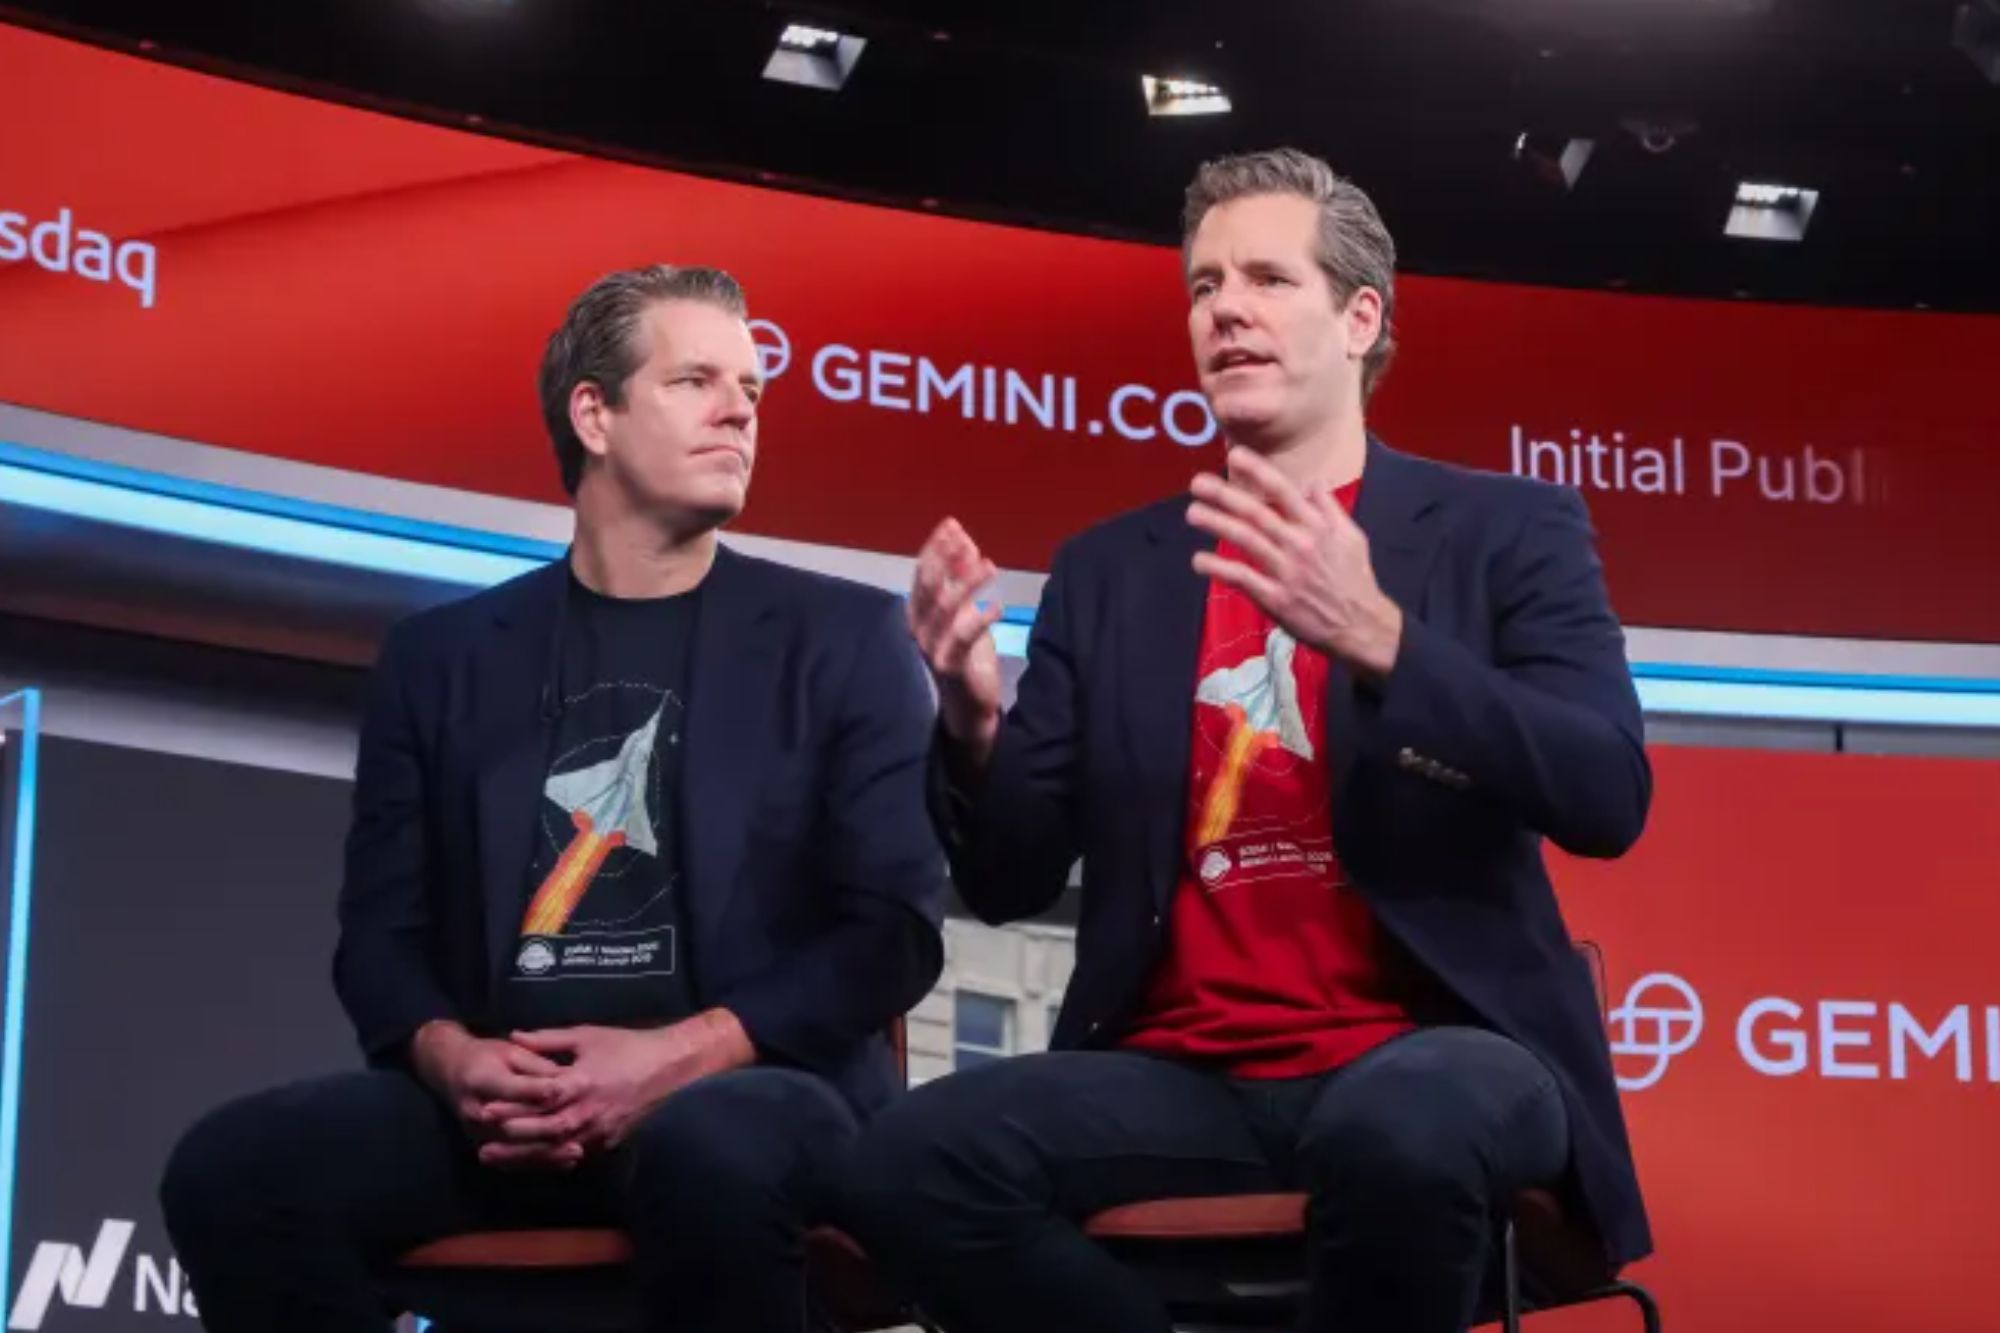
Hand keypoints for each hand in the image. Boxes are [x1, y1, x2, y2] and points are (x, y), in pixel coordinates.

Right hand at [408, 1020, 581, 1171]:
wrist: (451, 1071)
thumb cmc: (486, 1056)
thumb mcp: (510, 1051)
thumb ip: (535, 1064)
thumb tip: (564, 1078)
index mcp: (480, 1079)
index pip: (511, 1089)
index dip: (537, 1089)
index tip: (564, 1090)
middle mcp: (474, 1111)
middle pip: (512, 1127)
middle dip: (545, 1129)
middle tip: (575, 1127)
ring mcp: (476, 1133)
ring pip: (515, 1150)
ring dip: (546, 1154)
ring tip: (576, 1152)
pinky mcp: (483, 1144)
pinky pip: (512, 1162)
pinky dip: (539, 1163)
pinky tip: (564, 1163)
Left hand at [487, 1010, 755, 1158]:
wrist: (671, 1067)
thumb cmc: (628, 1046)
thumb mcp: (588, 1035)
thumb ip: (549, 1039)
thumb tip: (514, 1036)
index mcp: (582, 1082)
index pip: (540, 1100)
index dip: (513, 1106)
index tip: (487, 1109)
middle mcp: (589, 1112)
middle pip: (544, 1132)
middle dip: (513, 1141)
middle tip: (483, 1146)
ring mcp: (599, 1131)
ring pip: (556, 1150)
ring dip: (526, 1156)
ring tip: (498, 1158)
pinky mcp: (608, 1142)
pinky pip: (574, 1155)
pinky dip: (550, 1159)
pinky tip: (531, 1162)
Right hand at [908, 517, 1004, 768]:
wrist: (969, 705)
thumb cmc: (965, 655)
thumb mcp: (963, 612)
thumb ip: (961, 580)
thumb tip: (965, 541)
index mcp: (917, 613)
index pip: (922, 573)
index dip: (936, 548)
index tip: (952, 525)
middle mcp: (918, 628)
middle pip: (930, 586)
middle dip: (947, 559)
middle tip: (965, 538)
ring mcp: (931, 648)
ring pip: (946, 608)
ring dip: (968, 584)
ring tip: (990, 566)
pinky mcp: (949, 665)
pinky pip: (964, 637)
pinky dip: (981, 619)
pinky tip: (998, 606)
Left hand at [1187, 447, 1404, 680]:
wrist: (1361, 625)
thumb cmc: (1355, 579)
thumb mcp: (1352, 537)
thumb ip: (1329, 508)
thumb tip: (1313, 482)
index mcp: (1317, 527)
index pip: (1283, 491)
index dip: (1257, 471)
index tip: (1234, 455)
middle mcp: (1299, 544)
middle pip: (1256, 513)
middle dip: (1225, 495)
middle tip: (1197, 482)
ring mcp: (1286, 572)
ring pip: (1245, 540)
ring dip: (1216, 523)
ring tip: (1193, 512)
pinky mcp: (1275, 599)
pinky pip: (1242, 578)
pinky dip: (1218, 568)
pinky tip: (1198, 560)